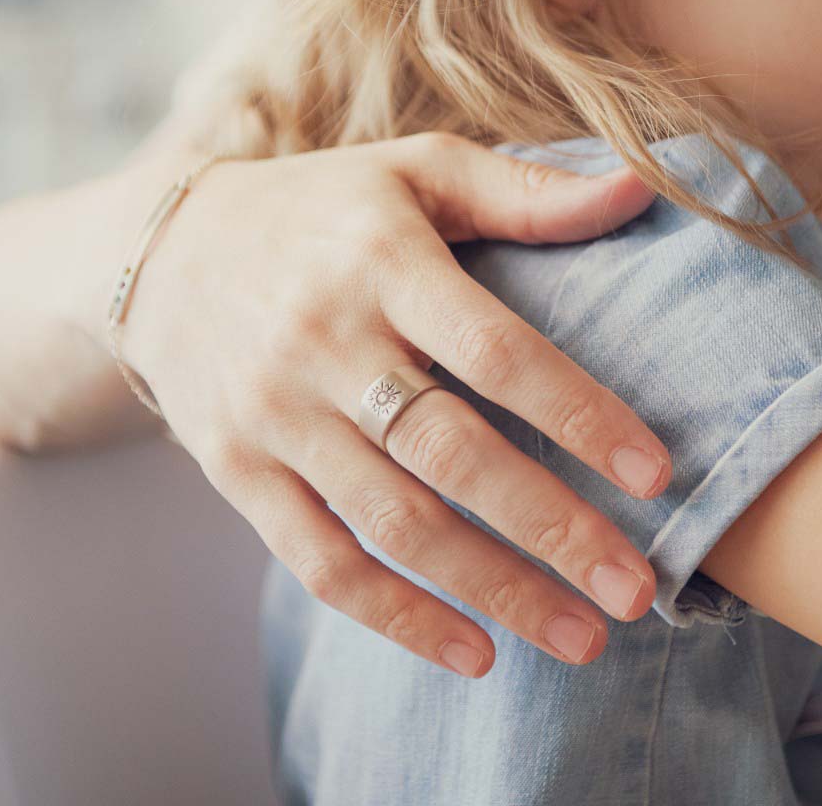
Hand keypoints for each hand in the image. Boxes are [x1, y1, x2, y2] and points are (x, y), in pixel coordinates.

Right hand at [118, 132, 669, 676]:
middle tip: (636, 588)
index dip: (577, 414)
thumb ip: (525, 192)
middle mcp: (325, 343)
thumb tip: (635, 188)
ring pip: (394, 523)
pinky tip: (475, 653)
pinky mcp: (237, 471)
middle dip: (552, 528)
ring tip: (582, 637)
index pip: (494, 350)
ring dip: (493, 589)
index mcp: (383, 262)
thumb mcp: (418, 170)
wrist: (166, 250)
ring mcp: (274, 415)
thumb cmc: (324, 207)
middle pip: (451, 454)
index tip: (655, 473)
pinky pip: (320, 560)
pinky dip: (396, 616)